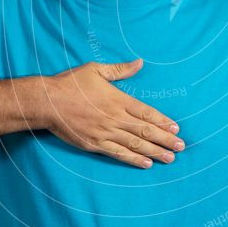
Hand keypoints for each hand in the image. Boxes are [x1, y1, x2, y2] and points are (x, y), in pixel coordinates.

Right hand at [33, 59, 184, 168]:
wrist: (47, 102)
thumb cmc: (70, 83)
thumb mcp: (96, 70)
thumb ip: (120, 70)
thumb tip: (140, 62)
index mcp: (117, 99)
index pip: (146, 113)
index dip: (163, 122)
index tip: (176, 128)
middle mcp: (114, 118)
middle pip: (145, 131)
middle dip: (165, 140)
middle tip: (181, 147)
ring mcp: (105, 133)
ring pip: (135, 145)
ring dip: (155, 151)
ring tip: (170, 158)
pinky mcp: (94, 144)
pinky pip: (118, 153)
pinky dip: (134, 159)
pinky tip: (146, 163)